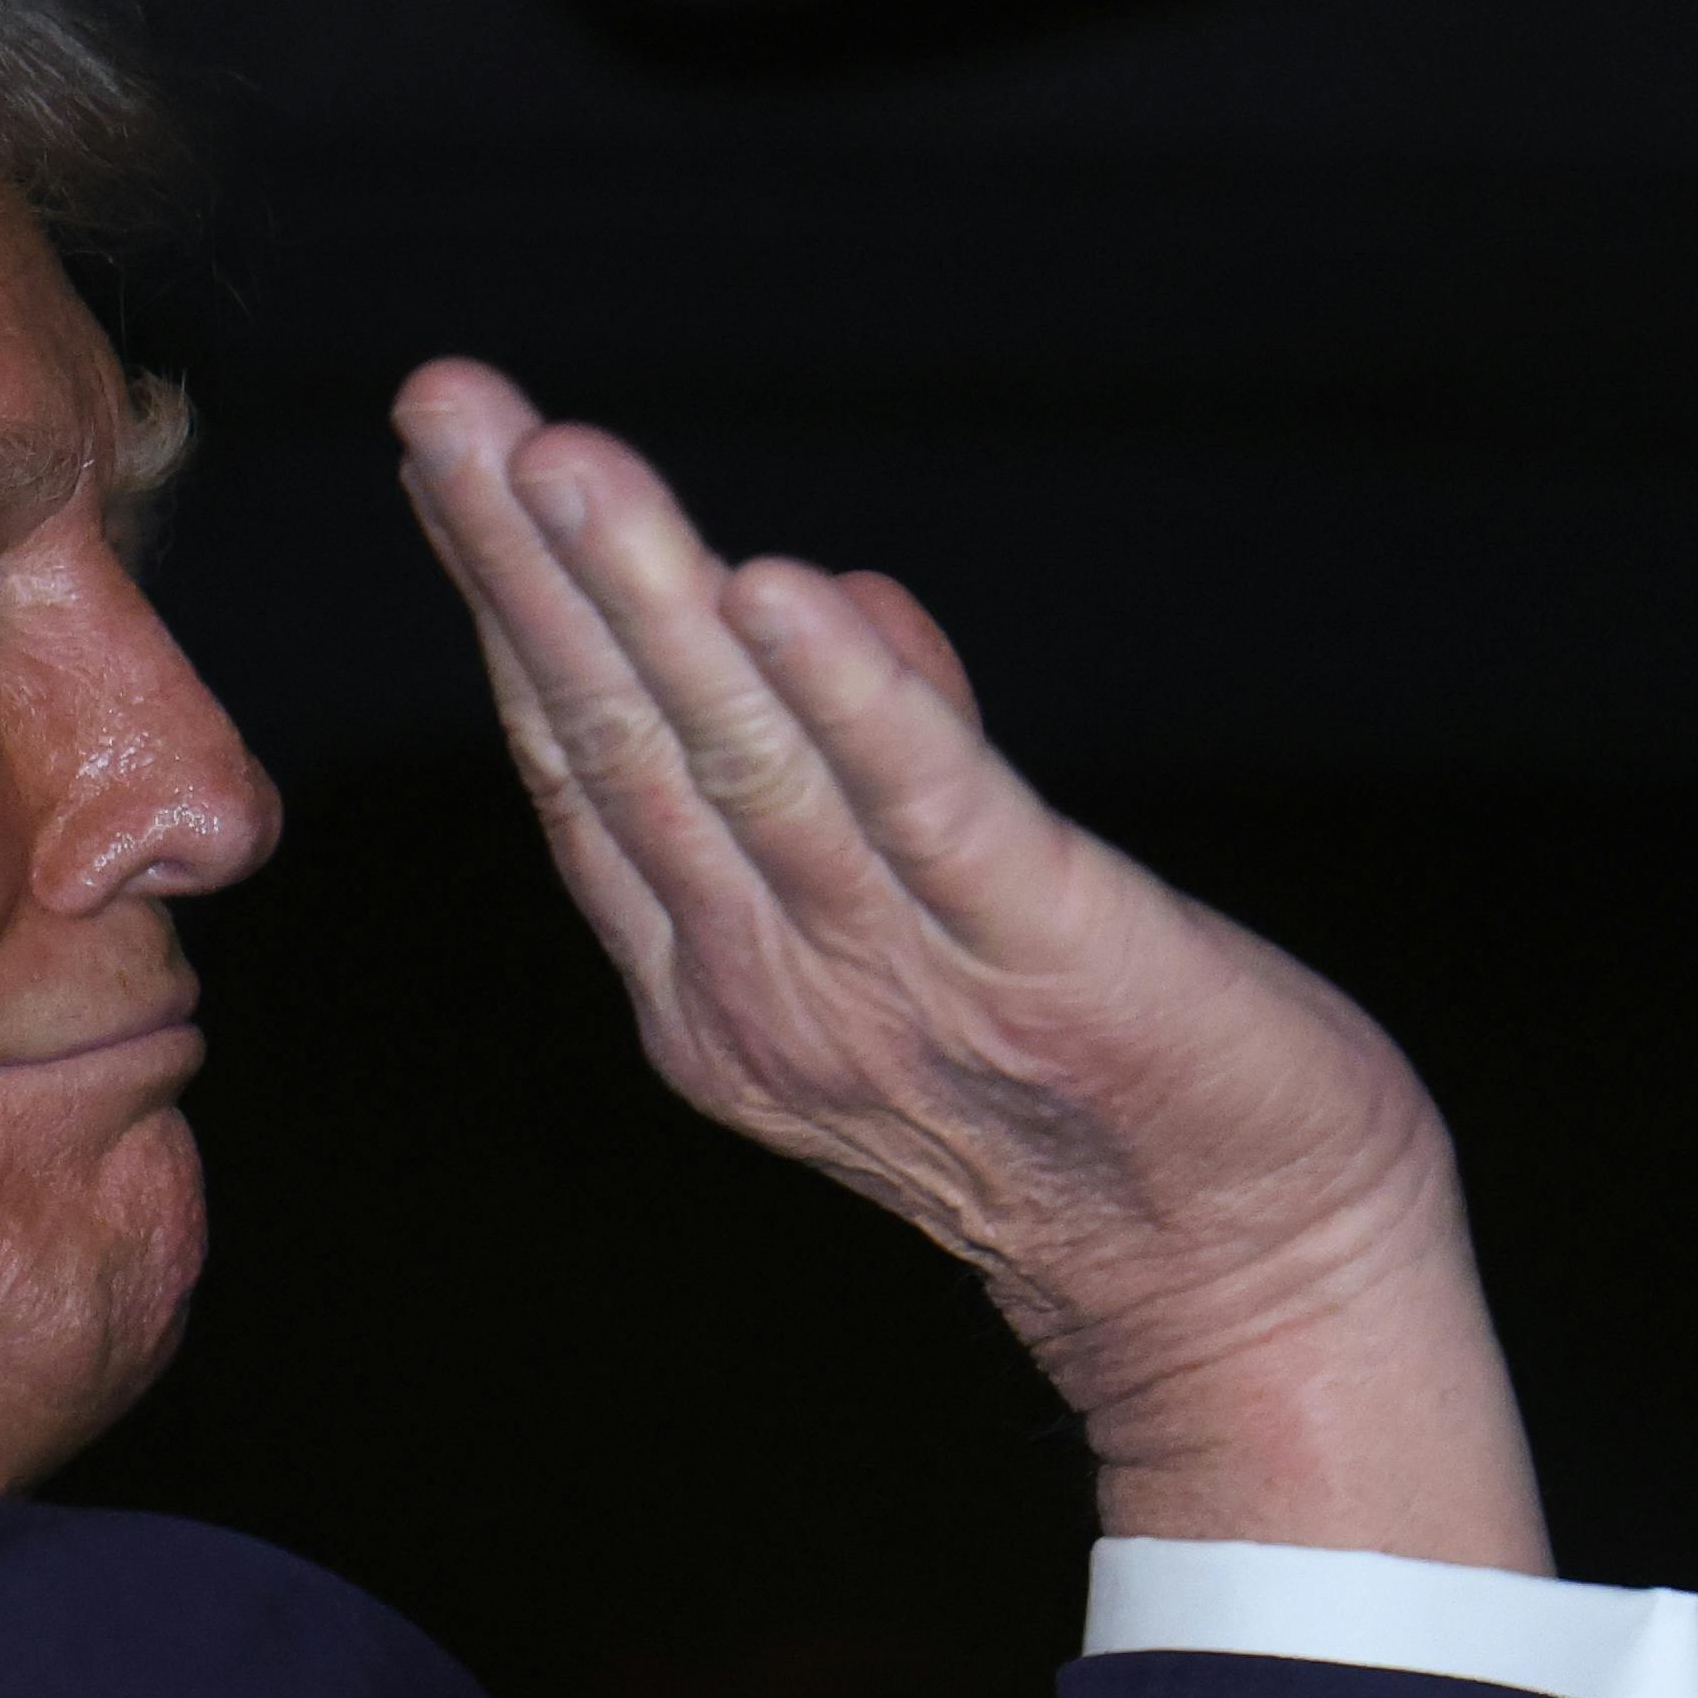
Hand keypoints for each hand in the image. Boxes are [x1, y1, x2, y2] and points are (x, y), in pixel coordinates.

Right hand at [391, 359, 1549, 1569]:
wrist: (1259, 1296)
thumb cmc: (1105, 1095)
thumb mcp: (939, 917)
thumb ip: (880, 753)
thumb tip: (812, 588)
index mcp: (718, 980)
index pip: (584, 759)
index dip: (508, 598)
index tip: (448, 447)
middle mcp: (769, 986)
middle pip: (616, 742)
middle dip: (517, 563)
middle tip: (439, 402)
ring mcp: (895, 980)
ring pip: (734, 759)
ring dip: (639, 595)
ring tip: (557, 461)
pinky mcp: (1045, 959)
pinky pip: (924, 815)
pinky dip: (849, 699)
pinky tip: (777, 589)